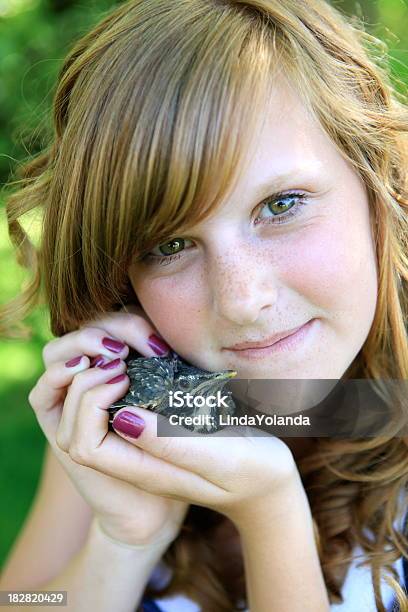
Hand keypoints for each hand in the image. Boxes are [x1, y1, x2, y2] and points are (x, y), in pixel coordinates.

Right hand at [28, 304, 189, 546]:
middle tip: (137, 345)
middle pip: (78, 330)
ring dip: (83, 347)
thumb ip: (170, 368)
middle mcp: (84, 380)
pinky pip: (44, 397)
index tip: (160, 342)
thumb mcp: (178, 400)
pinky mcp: (60, 433)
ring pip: (55, 355)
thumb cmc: (172, 450)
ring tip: (118, 358)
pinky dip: (65, 381)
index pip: (103, 321)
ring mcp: (67, 405)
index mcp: (111, 365)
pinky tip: (104, 379)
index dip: (127, 320)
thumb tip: (174, 332)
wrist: (156, 507)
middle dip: (106, 329)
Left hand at [53, 346, 298, 527]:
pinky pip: (127, 408)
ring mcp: (150, 448)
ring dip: (104, 384)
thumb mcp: (220, 457)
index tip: (121, 376)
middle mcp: (140, 461)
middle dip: (90, 389)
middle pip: (84, 430)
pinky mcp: (162, 433)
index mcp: (146, 471)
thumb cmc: (253, 471)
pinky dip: (126, 384)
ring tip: (130, 356)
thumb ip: (172, 443)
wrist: (273, 485)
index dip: (90, 405)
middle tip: (120, 358)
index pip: (85, 445)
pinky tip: (148, 364)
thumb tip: (123, 419)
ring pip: (103, 417)